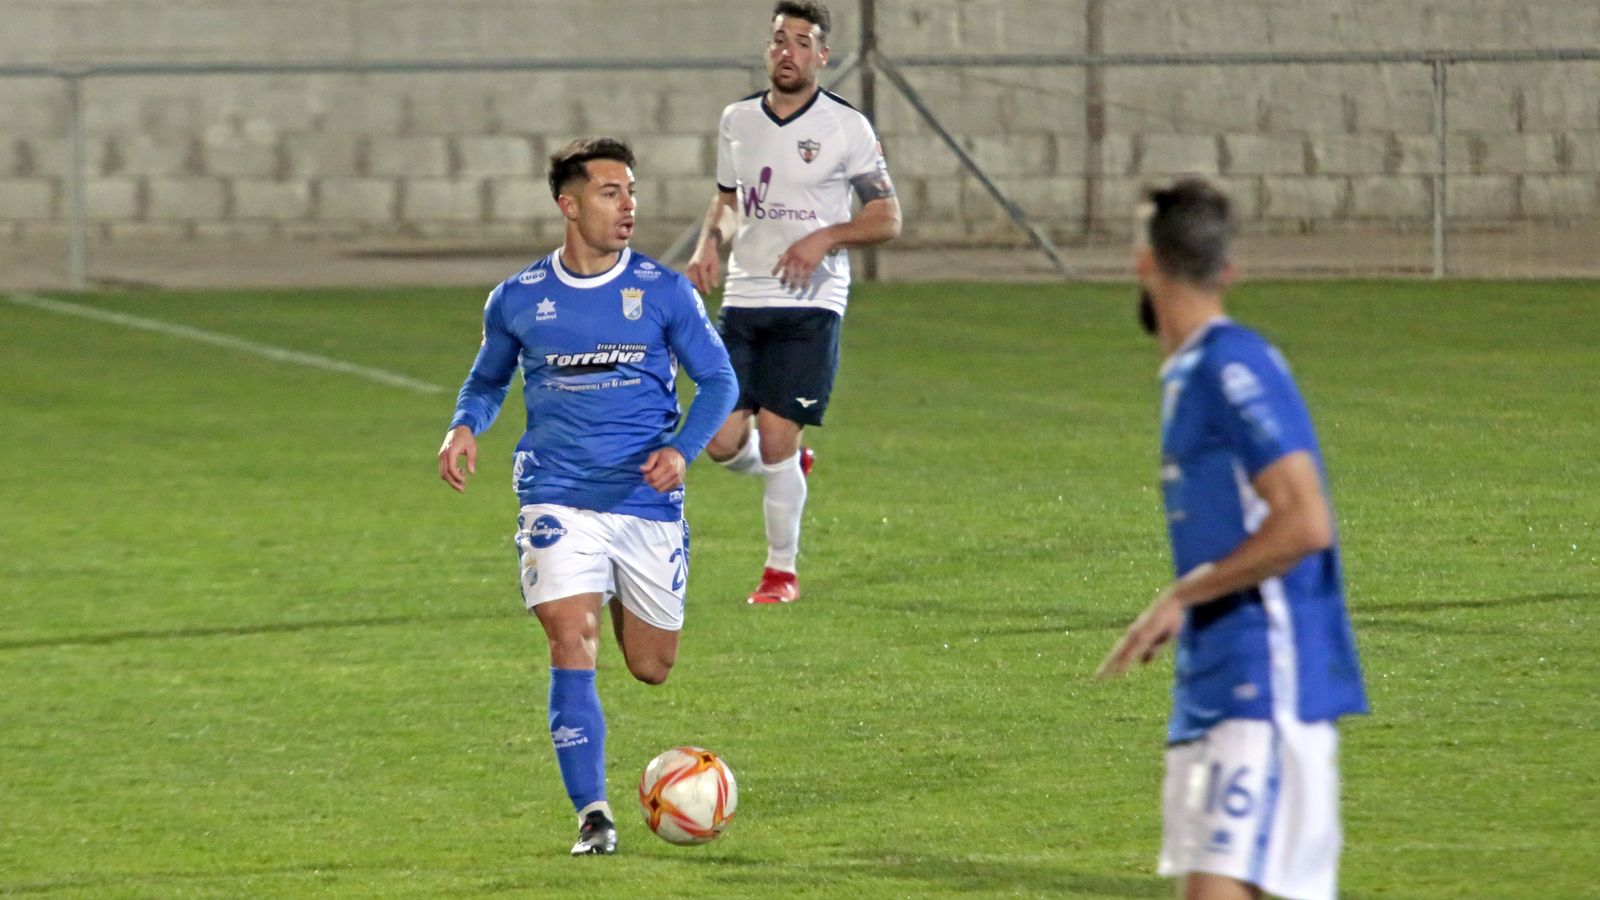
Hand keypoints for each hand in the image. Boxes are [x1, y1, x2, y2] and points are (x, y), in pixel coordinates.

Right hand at [438, 425, 476, 492]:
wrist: (458, 429)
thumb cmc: (467, 438)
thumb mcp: (472, 448)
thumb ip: (472, 460)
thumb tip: (472, 473)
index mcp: (451, 452)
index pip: (450, 468)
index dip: (457, 476)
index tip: (464, 481)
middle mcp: (443, 454)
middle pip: (444, 473)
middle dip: (453, 483)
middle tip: (462, 490)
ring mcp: (441, 456)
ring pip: (443, 473)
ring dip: (451, 480)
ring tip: (463, 483)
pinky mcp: (442, 457)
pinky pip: (443, 469)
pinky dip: (450, 474)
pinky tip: (460, 473)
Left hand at [640, 447, 686, 491]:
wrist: (680, 456)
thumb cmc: (665, 455)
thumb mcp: (655, 454)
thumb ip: (648, 463)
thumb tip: (642, 470)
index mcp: (668, 464)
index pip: (653, 477)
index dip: (647, 477)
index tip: (646, 474)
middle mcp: (674, 473)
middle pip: (656, 485)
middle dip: (650, 482)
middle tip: (650, 477)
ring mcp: (677, 479)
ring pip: (660, 490)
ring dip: (655, 486)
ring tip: (656, 478)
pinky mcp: (678, 484)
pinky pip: (665, 490)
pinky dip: (661, 487)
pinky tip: (662, 480)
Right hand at [685, 240, 720, 295]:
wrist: (705, 245)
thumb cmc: (711, 255)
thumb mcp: (715, 264)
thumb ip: (714, 275)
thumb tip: (714, 286)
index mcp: (701, 266)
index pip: (703, 279)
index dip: (706, 287)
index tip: (708, 293)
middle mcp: (693, 267)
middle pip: (695, 281)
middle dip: (700, 288)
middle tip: (704, 293)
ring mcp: (689, 267)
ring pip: (690, 280)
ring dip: (694, 285)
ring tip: (699, 290)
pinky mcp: (687, 267)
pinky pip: (687, 277)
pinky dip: (690, 281)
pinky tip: (693, 285)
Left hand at [772, 230, 832, 291]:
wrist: (820, 240)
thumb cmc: (807, 242)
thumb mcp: (795, 245)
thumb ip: (787, 252)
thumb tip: (778, 256)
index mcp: (790, 252)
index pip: (781, 262)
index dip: (776, 269)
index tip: (773, 275)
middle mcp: (795, 257)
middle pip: (788, 271)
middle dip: (785, 279)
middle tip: (783, 284)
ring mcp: (803, 262)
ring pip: (796, 276)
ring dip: (794, 283)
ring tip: (792, 287)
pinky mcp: (811, 265)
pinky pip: (806, 276)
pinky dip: (804, 283)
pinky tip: (803, 287)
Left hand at [1095, 563, 1213, 678]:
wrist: (1174, 601)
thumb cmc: (1168, 619)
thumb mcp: (1161, 639)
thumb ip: (1151, 650)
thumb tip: (1142, 663)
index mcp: (1136, 637)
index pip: (1121, 653)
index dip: (1112, 663)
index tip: (1103, 674)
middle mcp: (1133, 635)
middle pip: (1117, 654)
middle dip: (1107, 666)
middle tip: (1096, 678)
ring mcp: (1137, 634)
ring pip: (1122, 653)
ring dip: (1113, 664)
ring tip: (1104, 675)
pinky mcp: (1144, 634)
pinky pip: (1134, 649)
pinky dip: (1126, 659)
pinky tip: (1122, 665)